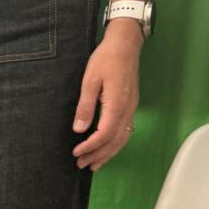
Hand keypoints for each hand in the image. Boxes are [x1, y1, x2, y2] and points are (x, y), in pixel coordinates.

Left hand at [71, 24, 141, 170]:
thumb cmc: (106, 58)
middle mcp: (128, 109)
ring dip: (108, 153)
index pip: (105, 134)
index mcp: (117, 104)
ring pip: (123, 138)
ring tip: (94, 164)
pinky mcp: (131, 105)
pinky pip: (126, 131)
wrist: (126, 44)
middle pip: (115, 141)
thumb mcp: (90, 80)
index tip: (77, 153)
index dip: (91, 147)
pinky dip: (115, 144)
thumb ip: (85, 106)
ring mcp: (132, 108)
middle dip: (98, 155)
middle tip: (81, 165)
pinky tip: (107, 148)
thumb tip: (79, 129)